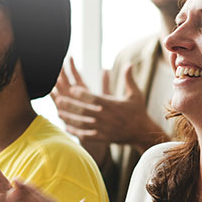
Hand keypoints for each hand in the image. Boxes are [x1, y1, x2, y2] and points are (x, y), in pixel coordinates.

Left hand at [52, 58, 168, 152]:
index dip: (82, 94)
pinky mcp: (103, 138)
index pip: (95, 99)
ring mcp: (104, 129)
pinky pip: (87, 135)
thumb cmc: (138, 111)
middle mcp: (107, 117)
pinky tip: (67, 127)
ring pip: (83, 124)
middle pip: (85, 111)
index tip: (72, 89)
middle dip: (71, 105)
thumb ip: (129, 79)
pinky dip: (76, 132)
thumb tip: (128, 63)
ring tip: (59, 112)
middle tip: (59, 99)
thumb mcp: (135, 94)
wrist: (142, 132)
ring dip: (70, 118)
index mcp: (113, 105)